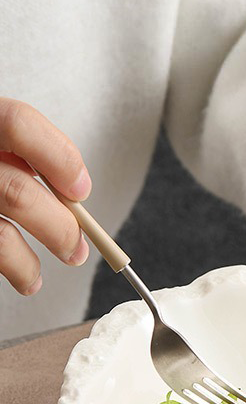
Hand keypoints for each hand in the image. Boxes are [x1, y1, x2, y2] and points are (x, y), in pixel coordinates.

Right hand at [0, 98, 90, 294]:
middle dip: (59, 228)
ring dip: (29, 264)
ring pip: (0, 234)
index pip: (19, 125)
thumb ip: (23, 156)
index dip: (59, 158)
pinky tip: (23, 278)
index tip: (80, 190)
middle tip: (76, 248)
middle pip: (17, 191)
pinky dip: (14, 272)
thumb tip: (73, 193)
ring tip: (38, 275)